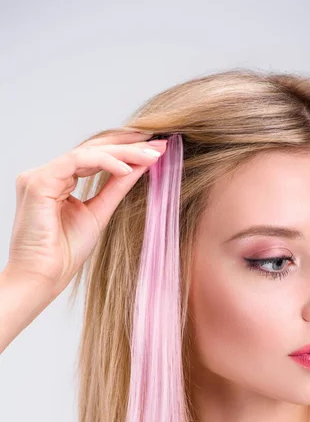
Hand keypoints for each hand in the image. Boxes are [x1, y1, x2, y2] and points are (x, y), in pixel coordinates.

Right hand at [5, 131, 166, 294]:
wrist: (44, 277)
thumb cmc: (65, 254)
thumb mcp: (100, 213)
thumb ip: (117, 187)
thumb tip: (140, 165)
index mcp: (58, 182)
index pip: (95, 157)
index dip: (126, 151)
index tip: (156, 151)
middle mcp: (47, 175)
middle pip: (92, 149)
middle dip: (129, 145)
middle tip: (159, 144)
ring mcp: (40, 176)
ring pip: (87, 151)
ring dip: (123, 152)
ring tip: (151, 155)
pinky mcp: (39, 181)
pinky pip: (77, 160)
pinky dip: (105, 162)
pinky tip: (127, 169)